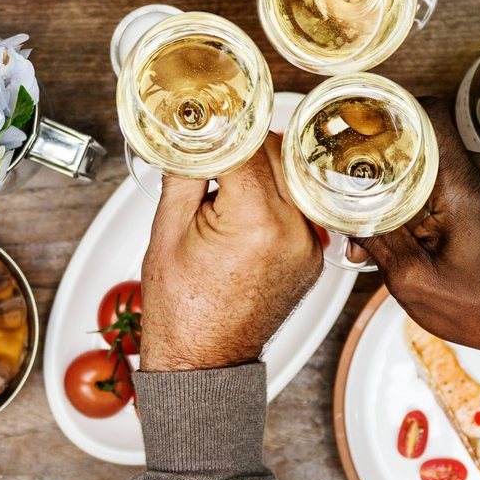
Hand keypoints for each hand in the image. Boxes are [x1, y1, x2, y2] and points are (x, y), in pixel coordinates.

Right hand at [140, 140, 321, 372]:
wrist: (204, 365)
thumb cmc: (182, 314)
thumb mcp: (167, 232)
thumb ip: (185, 173)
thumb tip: (192, 135)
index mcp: (258, 224)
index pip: (247, 148)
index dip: (223, 127)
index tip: (206, 115)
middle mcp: (295, 234)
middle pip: (275, 156)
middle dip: (242, 143)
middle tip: (210, 138)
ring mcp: (309, 247)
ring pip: (290, 178)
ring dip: (260, 167)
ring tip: (224, 173)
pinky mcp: (312, 257)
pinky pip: (296, 208)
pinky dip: (272, 196)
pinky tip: (243, 202)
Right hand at [360, 101, 479, 357]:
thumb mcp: (414, 281)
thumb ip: (376, 240)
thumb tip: (341, 213)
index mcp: (460, 184)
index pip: (427, 112)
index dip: (386, 109)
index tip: (353, 123)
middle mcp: (473, 173)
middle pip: (416, 138)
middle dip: (374, 159)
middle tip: (342, 185)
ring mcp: (477, 183)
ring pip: (421, 164)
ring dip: (389, 188)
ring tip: (364, 226)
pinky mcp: (475, 198)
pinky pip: (433, 183)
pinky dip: (408, 202)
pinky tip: (390, 234)